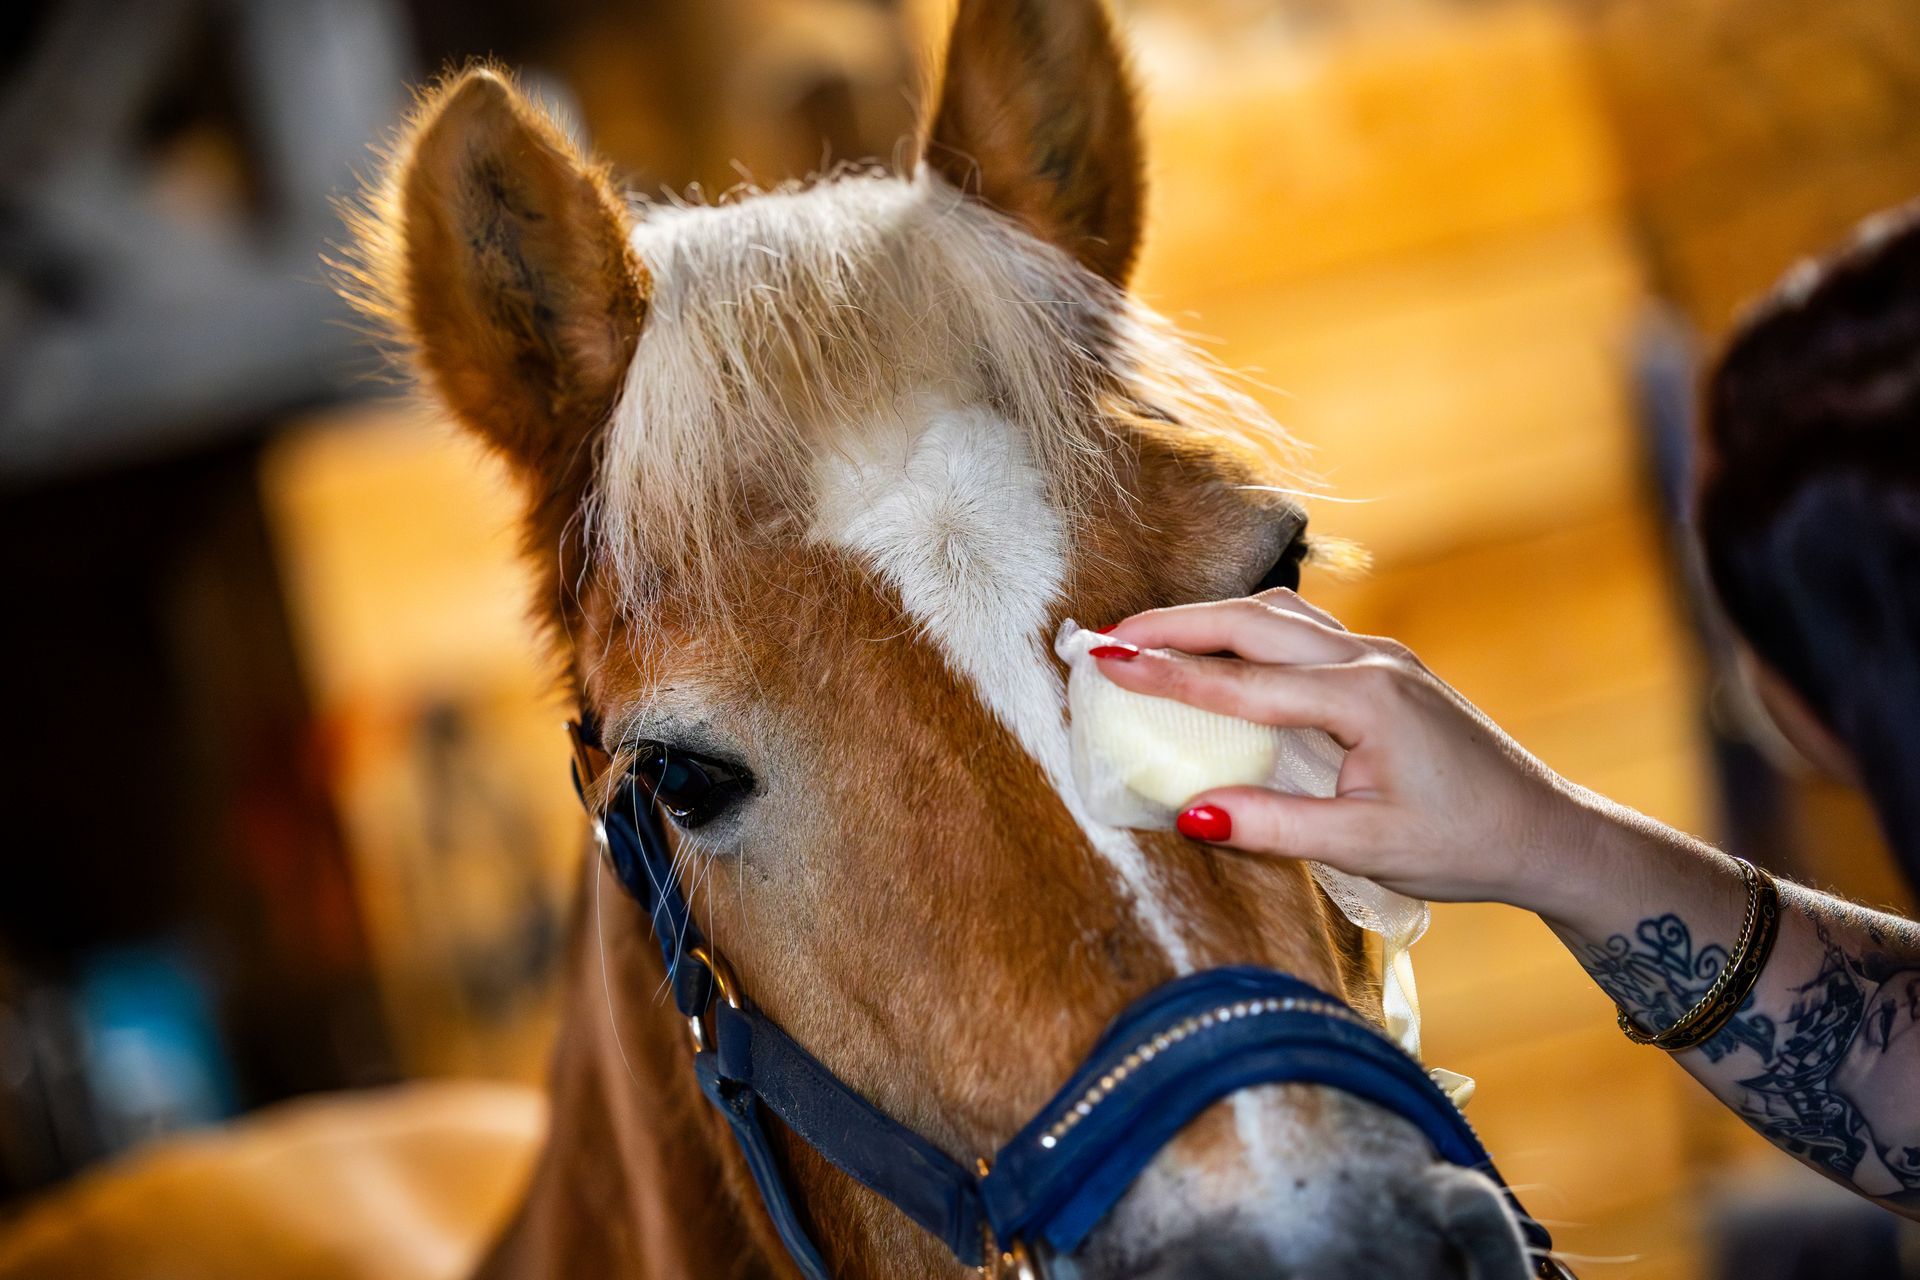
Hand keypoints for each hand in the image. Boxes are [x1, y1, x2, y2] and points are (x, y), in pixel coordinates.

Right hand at [1095, 590, 1613, 915]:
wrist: (1547, 832)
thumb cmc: (1463, 845)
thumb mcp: (1366, 847)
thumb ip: (1275, 828)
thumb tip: (1189, 815)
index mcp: (1364, 698)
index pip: (1241, 682)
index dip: (1166, 673)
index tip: (1102, 660)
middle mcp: (1371, 661)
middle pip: (1252, 622)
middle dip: (1174, 625)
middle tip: (1105, 639)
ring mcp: (1381, 657)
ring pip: (1278, 617)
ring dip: (1210, 621)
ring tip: (1149, 639)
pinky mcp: (1386, 670)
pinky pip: (1302, 634)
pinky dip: (1247, 633)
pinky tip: (1221, 653)